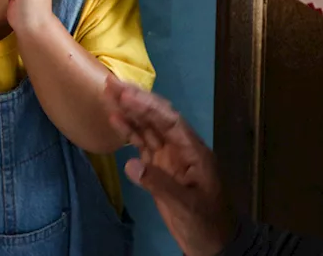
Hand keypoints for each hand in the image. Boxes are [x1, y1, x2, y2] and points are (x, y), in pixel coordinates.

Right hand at [104, 77, 231, 255]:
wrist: (213, 244)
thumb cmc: (206, 223)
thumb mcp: (187, 205)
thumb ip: (159, 184)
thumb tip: (131, 163)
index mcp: (193, 151)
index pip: (168, 121)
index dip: (147, 106)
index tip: (126, 94)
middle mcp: (180, 148)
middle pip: (156, 118)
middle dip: (135, 100)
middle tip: (111, 83)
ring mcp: (169, 157)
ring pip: (147, 128)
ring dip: (129, 111)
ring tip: (108, 93)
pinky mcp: (159, 167)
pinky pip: (142, 144)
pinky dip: (128, 131)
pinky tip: (115, 119)